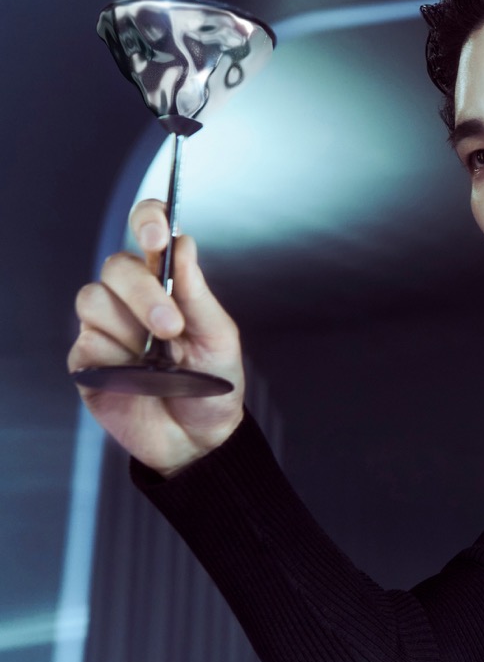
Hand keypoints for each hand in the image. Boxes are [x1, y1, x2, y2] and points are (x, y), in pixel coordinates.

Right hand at [69, 198, 244, 475]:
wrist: (199, 440)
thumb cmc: (214, 386)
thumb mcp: (219, 339)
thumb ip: (198, 295)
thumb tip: (183, 245)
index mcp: (169, 286)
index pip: (149, 235)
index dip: (147, 221)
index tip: (157, 234)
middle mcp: (132, 300)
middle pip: (116, 266)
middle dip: (142, 292)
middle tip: (171, 327)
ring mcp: (107, 328)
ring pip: (93, 298)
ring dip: (129, 325)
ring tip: (157, 358)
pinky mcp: (87, 359)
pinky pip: (87, 340)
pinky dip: (113, 355)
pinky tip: (135, 375)